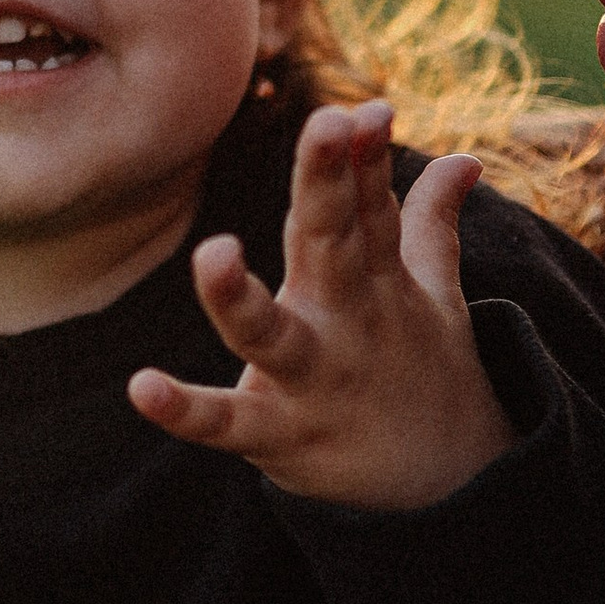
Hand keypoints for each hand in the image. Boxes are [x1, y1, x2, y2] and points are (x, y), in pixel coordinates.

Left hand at [128, 100, 509, 508]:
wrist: (451, 492)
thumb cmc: (420, 373)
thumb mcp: (431, 297)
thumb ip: (430, 224)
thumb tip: (461, 159)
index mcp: (375, 283)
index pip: (371, 208)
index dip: (367, 159)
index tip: (367, 111)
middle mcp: (344, 322)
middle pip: (332, 243)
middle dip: (329, 182)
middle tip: (329, 122)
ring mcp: (312, 380)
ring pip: (271, 333)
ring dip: (239, 296)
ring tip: (213, 253)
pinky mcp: (279, 436)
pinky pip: (225, 423)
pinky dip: (185, 410)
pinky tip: (142, 387)